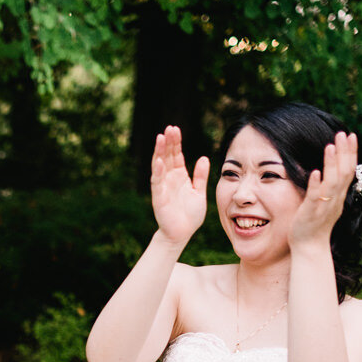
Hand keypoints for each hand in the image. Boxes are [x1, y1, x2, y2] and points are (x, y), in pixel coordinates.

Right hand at [151, 126, 208, 245]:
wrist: (182, 233)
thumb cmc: (190, 215)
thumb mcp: (199, 192)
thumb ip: (200, 176)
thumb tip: (203, 157)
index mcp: (180, 176)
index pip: (176, 155)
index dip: (176, 142)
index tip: (175, 129)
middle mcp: (169, 178)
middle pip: (167, 156)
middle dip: (168, 142)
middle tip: (169, 128)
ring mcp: (163, 186)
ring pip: (160, 165)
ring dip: (159, 152)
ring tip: (160, 137)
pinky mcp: (159, 197)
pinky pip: (157, 182)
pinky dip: (158, 171)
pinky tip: (158, 160)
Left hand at [291, 131, 357, 247]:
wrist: (310, 247)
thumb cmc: (315, 224)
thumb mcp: (326, 202)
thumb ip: (329, 186)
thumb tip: (327, 170)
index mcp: (339, 195)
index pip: (349, 170)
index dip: (350, 152)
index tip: (351, 135)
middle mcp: (335, 199)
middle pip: (345, 172)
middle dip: (345, 152)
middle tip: (345, 133)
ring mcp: (324, 206)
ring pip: (332, 182)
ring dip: (332, 163)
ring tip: (330, 146)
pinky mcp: (311, 213)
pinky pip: (315, 197)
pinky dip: (316, 184)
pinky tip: (315, 171)